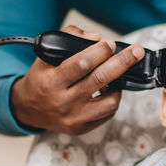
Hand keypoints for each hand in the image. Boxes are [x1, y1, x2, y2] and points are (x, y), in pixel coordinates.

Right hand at [10, 25, 144, 134]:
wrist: (29, 110)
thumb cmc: (42, 80)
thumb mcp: (45, 57)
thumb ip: (67, 39)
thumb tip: (96, 37)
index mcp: (51, 82)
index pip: (80, 65)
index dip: (99, 52)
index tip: (111, 43)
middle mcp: (63, 102)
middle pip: (100, 79)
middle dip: (122, 62)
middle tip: (136, 52)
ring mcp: (74, 118)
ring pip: (109, 101)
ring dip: (120, 84)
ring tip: (120, 74)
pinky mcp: (82, 128)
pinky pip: (108, 113)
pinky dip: (113, 98)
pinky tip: (111, 89)